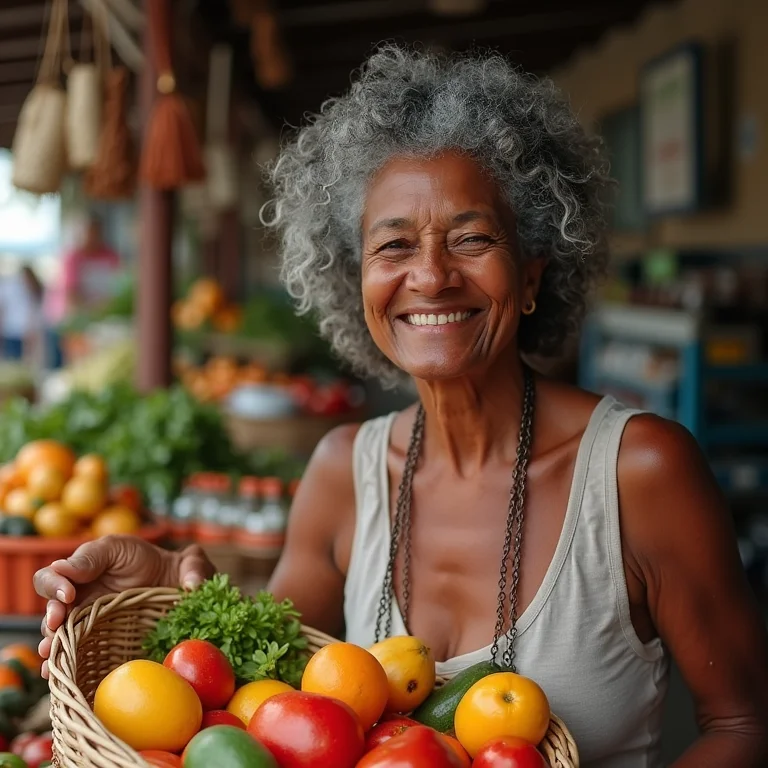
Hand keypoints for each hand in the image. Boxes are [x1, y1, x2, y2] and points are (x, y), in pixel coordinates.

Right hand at [34, 535, 213, 677]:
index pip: (60, 571)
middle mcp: (86, 593)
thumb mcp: (187, 559)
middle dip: (51, 614)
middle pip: (52, 603)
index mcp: (96, 566)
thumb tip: (194, 587)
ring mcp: (90, 619)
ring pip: (59, 631)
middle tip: (55, 625)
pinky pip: (75, 652)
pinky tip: (57, 675)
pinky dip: (64, 663)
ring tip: (49, 658)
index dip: (58, 582)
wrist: (186, 598)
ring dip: (52, 644)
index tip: (69, 593)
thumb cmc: (182, 572)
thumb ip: (193, 565)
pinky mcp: (98, 643)